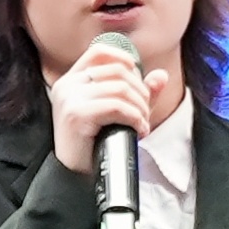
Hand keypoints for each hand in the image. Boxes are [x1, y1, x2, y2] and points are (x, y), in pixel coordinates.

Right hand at [47, 42, 179, 180]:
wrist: (73, 176)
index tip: (139, 79)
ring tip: (142, 123)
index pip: (99, 52)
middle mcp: (67, 85)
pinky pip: (117, 106)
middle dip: (141, 91)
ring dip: (141, 107)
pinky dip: (135, 118)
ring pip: (120, 88)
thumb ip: (138, 93)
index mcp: (71, 80)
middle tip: (145, 112)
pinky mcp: (76, 114)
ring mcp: (69, 98)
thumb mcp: (118, 114)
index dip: (123, 59)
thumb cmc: (94, 144)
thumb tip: (161, 76)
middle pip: (117, 71)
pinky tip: (138, 130)